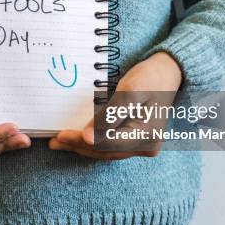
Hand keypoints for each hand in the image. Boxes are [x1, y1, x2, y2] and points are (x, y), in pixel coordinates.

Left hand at [48, 51, 181, 159]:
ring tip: (60, 143)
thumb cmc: (151, 77)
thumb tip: (88, 137)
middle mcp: (146, 147)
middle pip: (105, 151)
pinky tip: (78, 139)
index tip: (61, 135)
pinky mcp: (137, 141)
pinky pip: (111, 146)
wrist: (170, 72)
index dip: (82, 141)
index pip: (106, 144)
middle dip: (78, 146)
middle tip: (54, 141)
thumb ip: (110, 115)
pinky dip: (94, 143)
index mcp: (146, 136)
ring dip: (83, 147)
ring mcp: (143, 146)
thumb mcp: (130, 90)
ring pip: (106, 151)